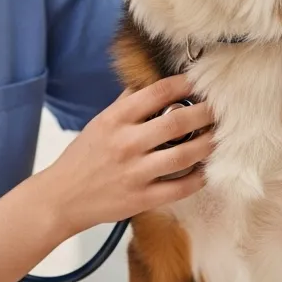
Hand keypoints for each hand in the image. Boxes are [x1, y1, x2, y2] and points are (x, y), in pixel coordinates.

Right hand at [32, 74, 214, 238]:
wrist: (62, 197)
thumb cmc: (83, 157)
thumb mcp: (100, 123)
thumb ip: (126, 104)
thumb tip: (154, 84)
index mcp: (115, 120)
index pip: (156, 93)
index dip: (183, 84)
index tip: (199, 82)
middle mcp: (127, 143)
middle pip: (177, 122)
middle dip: (205, 113)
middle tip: (218, 109)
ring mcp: (135, 173)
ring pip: (184, 155)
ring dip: (207, 144)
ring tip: (218, 137)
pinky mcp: (142, 198)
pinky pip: (180, 187)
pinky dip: (198, 178)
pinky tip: (206, 170)